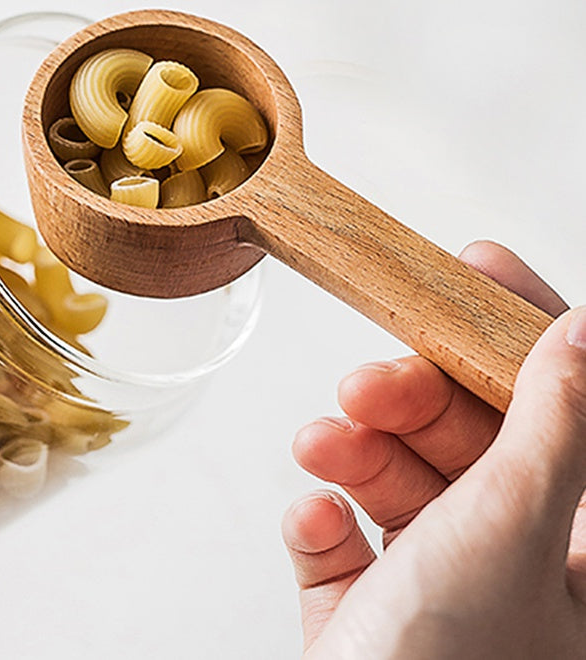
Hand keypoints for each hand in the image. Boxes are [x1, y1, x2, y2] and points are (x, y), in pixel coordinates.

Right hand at [283, 240, 585, 657]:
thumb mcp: (509, 532)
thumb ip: (548, 426)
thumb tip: (578, 331)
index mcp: (574, 545)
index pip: (564, 406)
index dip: (525, 329)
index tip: (471, 267)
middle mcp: (512, 561)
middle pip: (464, 434)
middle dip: (408, 399)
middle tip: (368, 381)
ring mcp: (433, 584)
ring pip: (393, 479)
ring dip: (351, 453)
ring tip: (322, 448)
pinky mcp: (363, 606)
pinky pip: (342, 536)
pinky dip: (322, 521)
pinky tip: (315, 521)